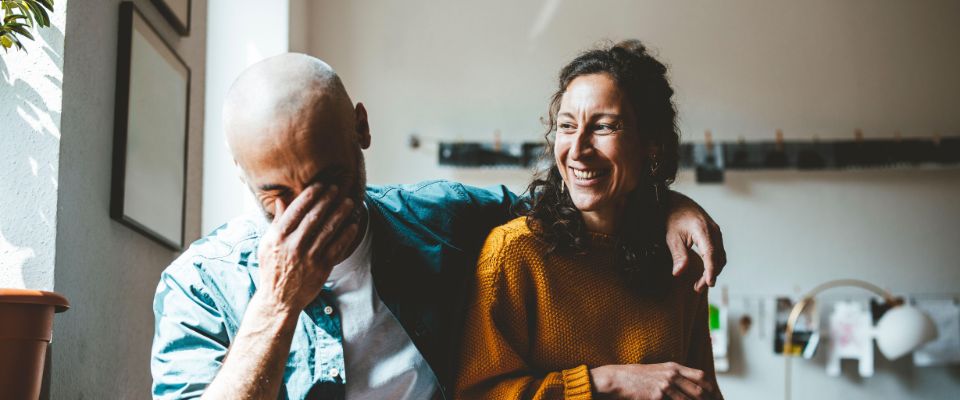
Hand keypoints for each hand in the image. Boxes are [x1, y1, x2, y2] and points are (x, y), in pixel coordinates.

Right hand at [256, 183, 360, 313]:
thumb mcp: (267, 244)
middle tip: (337, 188)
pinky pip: (338, 247)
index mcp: (278, 237)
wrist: (279, 299)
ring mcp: (308, 257)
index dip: (310, 195)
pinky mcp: (322, 267)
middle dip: (328, 200)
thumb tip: (281, 199)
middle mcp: (293, 245)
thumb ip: (277, 222)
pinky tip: (353, 224)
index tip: (320, 185)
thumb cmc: (272, 269)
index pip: (296, 210)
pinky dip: (347, 234)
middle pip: (314, 217)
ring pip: (328, 229)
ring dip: (340, 213)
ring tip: (349, 202)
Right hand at [590, 362, 717, 399]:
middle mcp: (671, 375)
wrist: (618, 379)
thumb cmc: (637, 376)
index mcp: (673, 367)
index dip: (711, 388)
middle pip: (698, 391)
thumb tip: (689, 386)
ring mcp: (664, 386)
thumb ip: (674, 375)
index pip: (700, 376)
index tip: (716, 396)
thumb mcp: (658, 370)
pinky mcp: (656, 396)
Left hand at [665, 192, 725, 291]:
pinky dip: (714, 263)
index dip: (711, 271)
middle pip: (718, 258)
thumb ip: (678, 255)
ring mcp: (716, 232)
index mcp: (703, 230)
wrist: (676, 202)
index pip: (711, 254)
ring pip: (720, 256)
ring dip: (713, 271)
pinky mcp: (715, 234)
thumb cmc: (672, 218)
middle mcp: (714, 231)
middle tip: (697, 288)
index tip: (709, 283)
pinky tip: (704, 271)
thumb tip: (678, 273)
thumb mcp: (672, 237)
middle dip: (710, 275)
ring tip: (700, 283)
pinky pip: (718, 251)